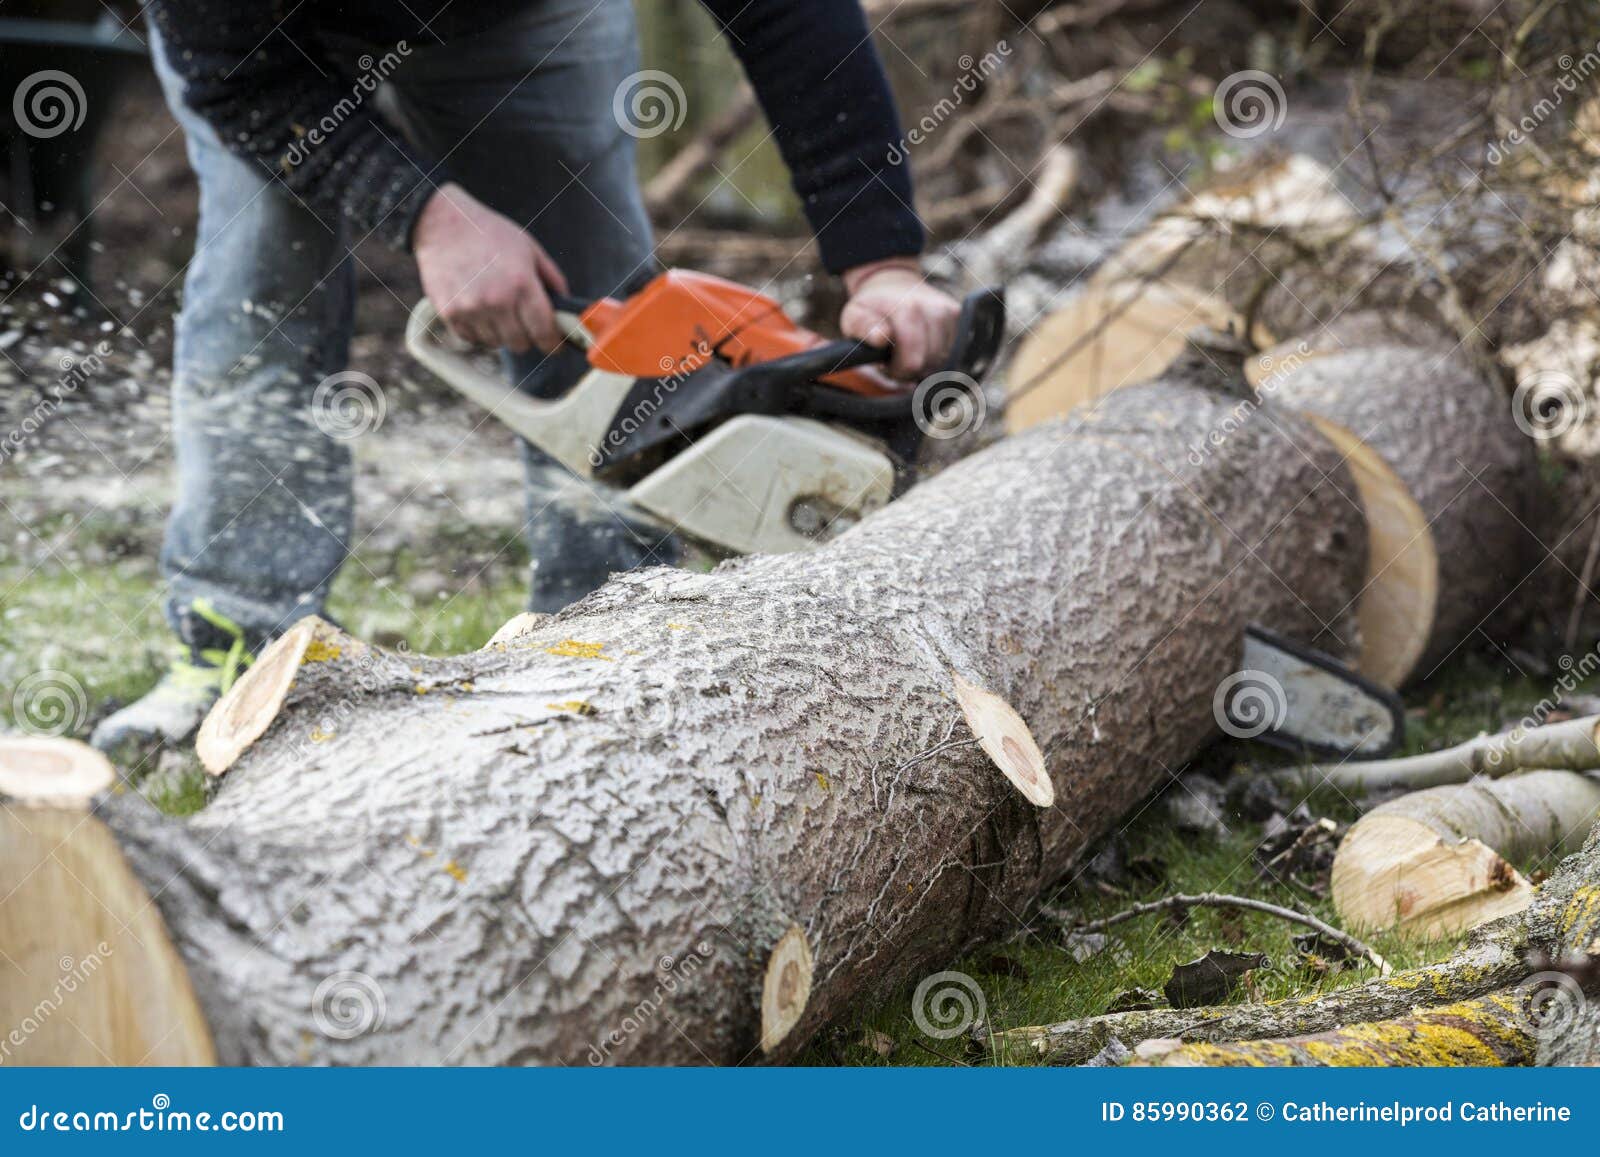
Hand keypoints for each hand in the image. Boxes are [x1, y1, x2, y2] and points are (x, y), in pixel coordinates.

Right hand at [413, 182, 568, 353]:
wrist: (442, 224)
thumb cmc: (489, 233)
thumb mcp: (529, 248)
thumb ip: (552, 278)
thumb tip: (565, 306)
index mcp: (522, 283)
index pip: (544, 330)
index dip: (553, 343)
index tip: (555, 346)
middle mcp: (497, 300)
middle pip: (520, 343)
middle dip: (527, 337)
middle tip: (524, 324)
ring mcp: (472, 309)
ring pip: (496, 343)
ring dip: (501, 334)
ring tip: (498, 311)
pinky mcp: (450, 313)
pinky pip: (472, 338)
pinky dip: (479, 331)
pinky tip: (479, 311)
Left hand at [839, 258, 960, 379]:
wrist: (893, 282)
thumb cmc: (872, 306)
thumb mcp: (854, 316)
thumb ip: (863, 328)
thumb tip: (880, 338)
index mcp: (908, 309)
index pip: (912, 362)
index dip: (898, 371)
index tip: (886, 364)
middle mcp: (934, 309)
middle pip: (930, 363)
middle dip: (911, 368)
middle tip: (896, 358)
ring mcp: (949, 312)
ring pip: (943, 359)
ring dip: (925, 362)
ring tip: (908, 351)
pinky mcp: (958, 316)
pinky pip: (952, 350)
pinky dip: (937, 354)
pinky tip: (923, 345)